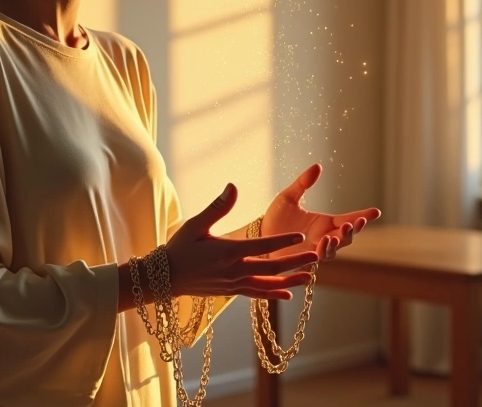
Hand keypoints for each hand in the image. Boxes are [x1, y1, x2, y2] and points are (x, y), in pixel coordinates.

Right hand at [165, 183, 320, 300]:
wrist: (164, 278)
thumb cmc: (179, 248)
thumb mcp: (196, 224)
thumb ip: (217, 207)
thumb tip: (232, 187)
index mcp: (228, 251)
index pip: (261, 246)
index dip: (283, 240)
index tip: (301, 236)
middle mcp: (234, 270)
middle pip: (271, 267)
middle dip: (295, 262)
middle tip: (316, 257)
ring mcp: (233, 284)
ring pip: (268, 284)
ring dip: (290, 281)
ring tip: (310, 278)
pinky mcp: (231, 292)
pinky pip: (256, 294)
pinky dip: (272, 294)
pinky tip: (288, 295)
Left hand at [261, 163, 381, 260]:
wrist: (257, 235)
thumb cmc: (274, 217)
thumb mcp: (288, 197)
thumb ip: (303, 183)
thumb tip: (318, 166)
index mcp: (324, 222)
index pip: (348, 218)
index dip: (362, 216)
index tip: (376, 212)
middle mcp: (323, 236)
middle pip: (347, 236)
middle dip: (354, 230)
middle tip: (356, 222)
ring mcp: (315, 249)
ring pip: (336, 249)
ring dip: (340, 241)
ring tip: (337, 233)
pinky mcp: (305, 259)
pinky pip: (320, 257)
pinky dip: (325, 250)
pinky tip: (324, 242)